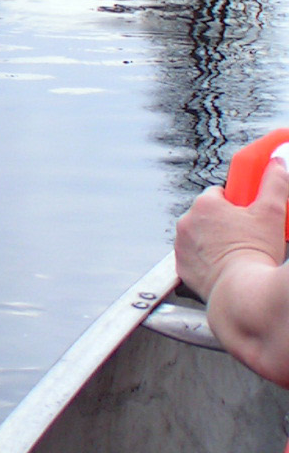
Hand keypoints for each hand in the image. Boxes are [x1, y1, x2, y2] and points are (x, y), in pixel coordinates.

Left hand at [176, 159, 288, 300]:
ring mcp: (181, 245)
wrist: (243, 292)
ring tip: (237, 252)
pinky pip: (194, 257)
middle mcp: (186, 221)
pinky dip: (205, 260)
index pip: (219, 193)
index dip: (236, 203)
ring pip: (200, 236)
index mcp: (205, 204)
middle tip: (247, 234)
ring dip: (213, 240)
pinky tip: (224, 266)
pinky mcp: (182, 266)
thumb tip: (276, 164)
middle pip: (208, 215)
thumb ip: (273, 184)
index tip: (247, 212)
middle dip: (225, 222)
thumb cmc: (255, 252)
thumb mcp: (272, 213)